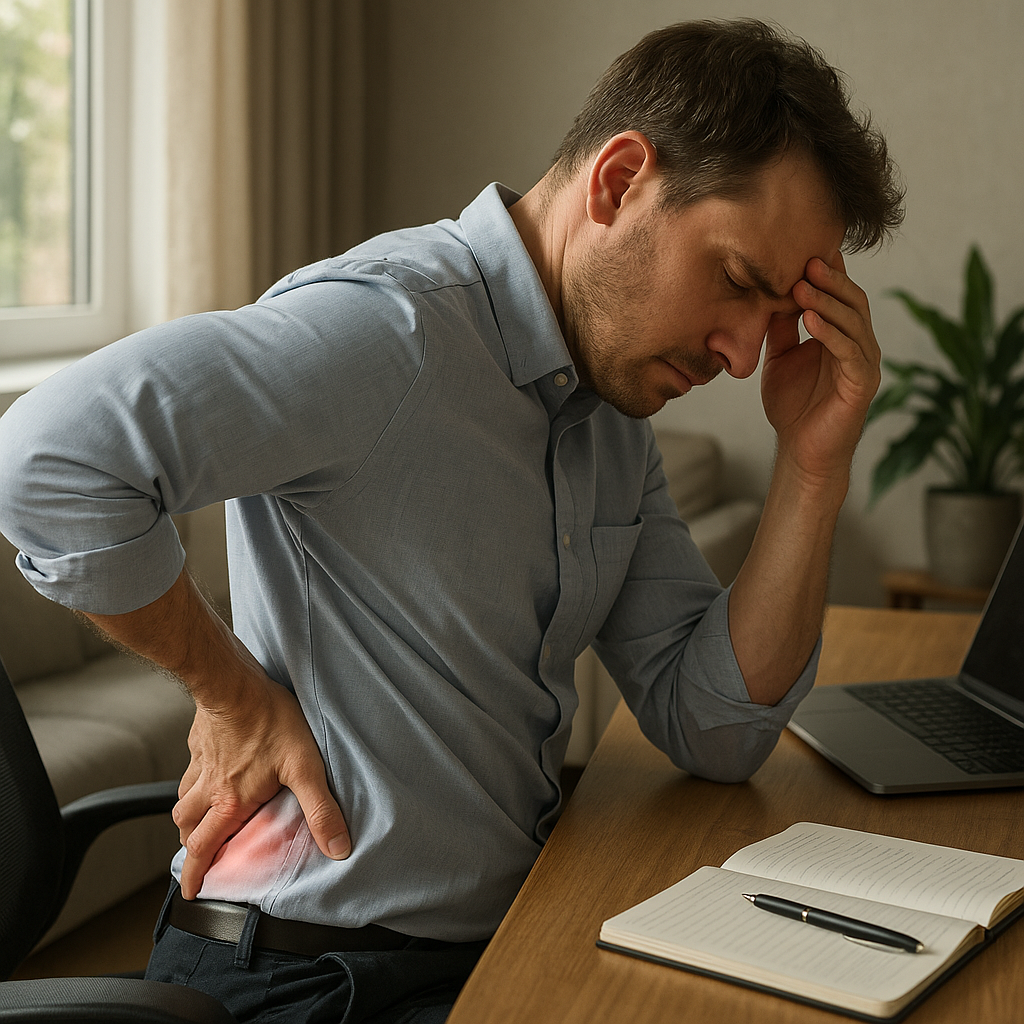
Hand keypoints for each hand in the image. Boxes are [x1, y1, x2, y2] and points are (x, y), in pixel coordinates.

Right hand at [173, 666, 350, 899]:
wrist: (235, 683)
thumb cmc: (269, 721)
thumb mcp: (305, 767)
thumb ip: (321, 809)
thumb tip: (338, 848)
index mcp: (229, 802)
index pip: (203, 848)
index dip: (196, 874)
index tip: (191, 891)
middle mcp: (208, 788)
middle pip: (187, 828)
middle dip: (191, 848)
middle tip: (199, 857)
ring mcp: (201, 764)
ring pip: (182, 801)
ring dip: (189, 817)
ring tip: (200, 822)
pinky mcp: (199, 742)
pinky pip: (189, 772)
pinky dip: (192, 784)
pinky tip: (208, 775)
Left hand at [760, 253, 880, 484]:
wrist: (800, 450)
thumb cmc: (792, 405)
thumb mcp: (779, 358)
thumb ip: (779, 328)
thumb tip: (770, 292)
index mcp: (841, 335)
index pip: (839, 295)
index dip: (827, 272)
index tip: (805, 248)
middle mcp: (858, 344)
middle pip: (852, 301)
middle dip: (830, 280)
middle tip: (807, 260)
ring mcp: (864, 363)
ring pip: (853, 323)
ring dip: (828, 302)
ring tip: (803, 286)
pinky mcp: (863, 385)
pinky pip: (850, 353)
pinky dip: (831, 334)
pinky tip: (810, 321)